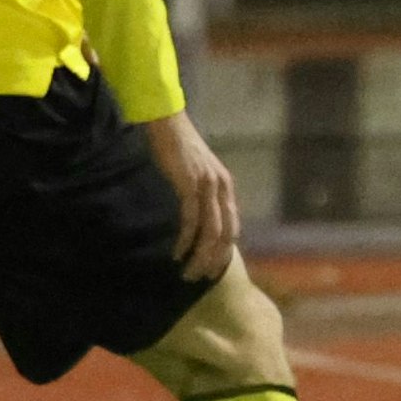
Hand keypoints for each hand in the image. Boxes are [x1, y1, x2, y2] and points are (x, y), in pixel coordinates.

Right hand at [144, 111, 239, 280]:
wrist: (168, 122)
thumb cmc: (178, 148)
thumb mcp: (198, 173)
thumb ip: (203, 193)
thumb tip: (197, 219)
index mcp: (226, 186)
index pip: (232, 227)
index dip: (224, 251)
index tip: (212, 270)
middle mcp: (222, 188)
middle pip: (225, 235)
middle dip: (213, 260)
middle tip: (199, 278)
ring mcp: (208, 186)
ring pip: (210, 232)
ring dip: (199, 256)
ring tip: (187, 272)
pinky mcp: (190, 184)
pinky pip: (191, 220)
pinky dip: (185, 240)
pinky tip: (177, 253)